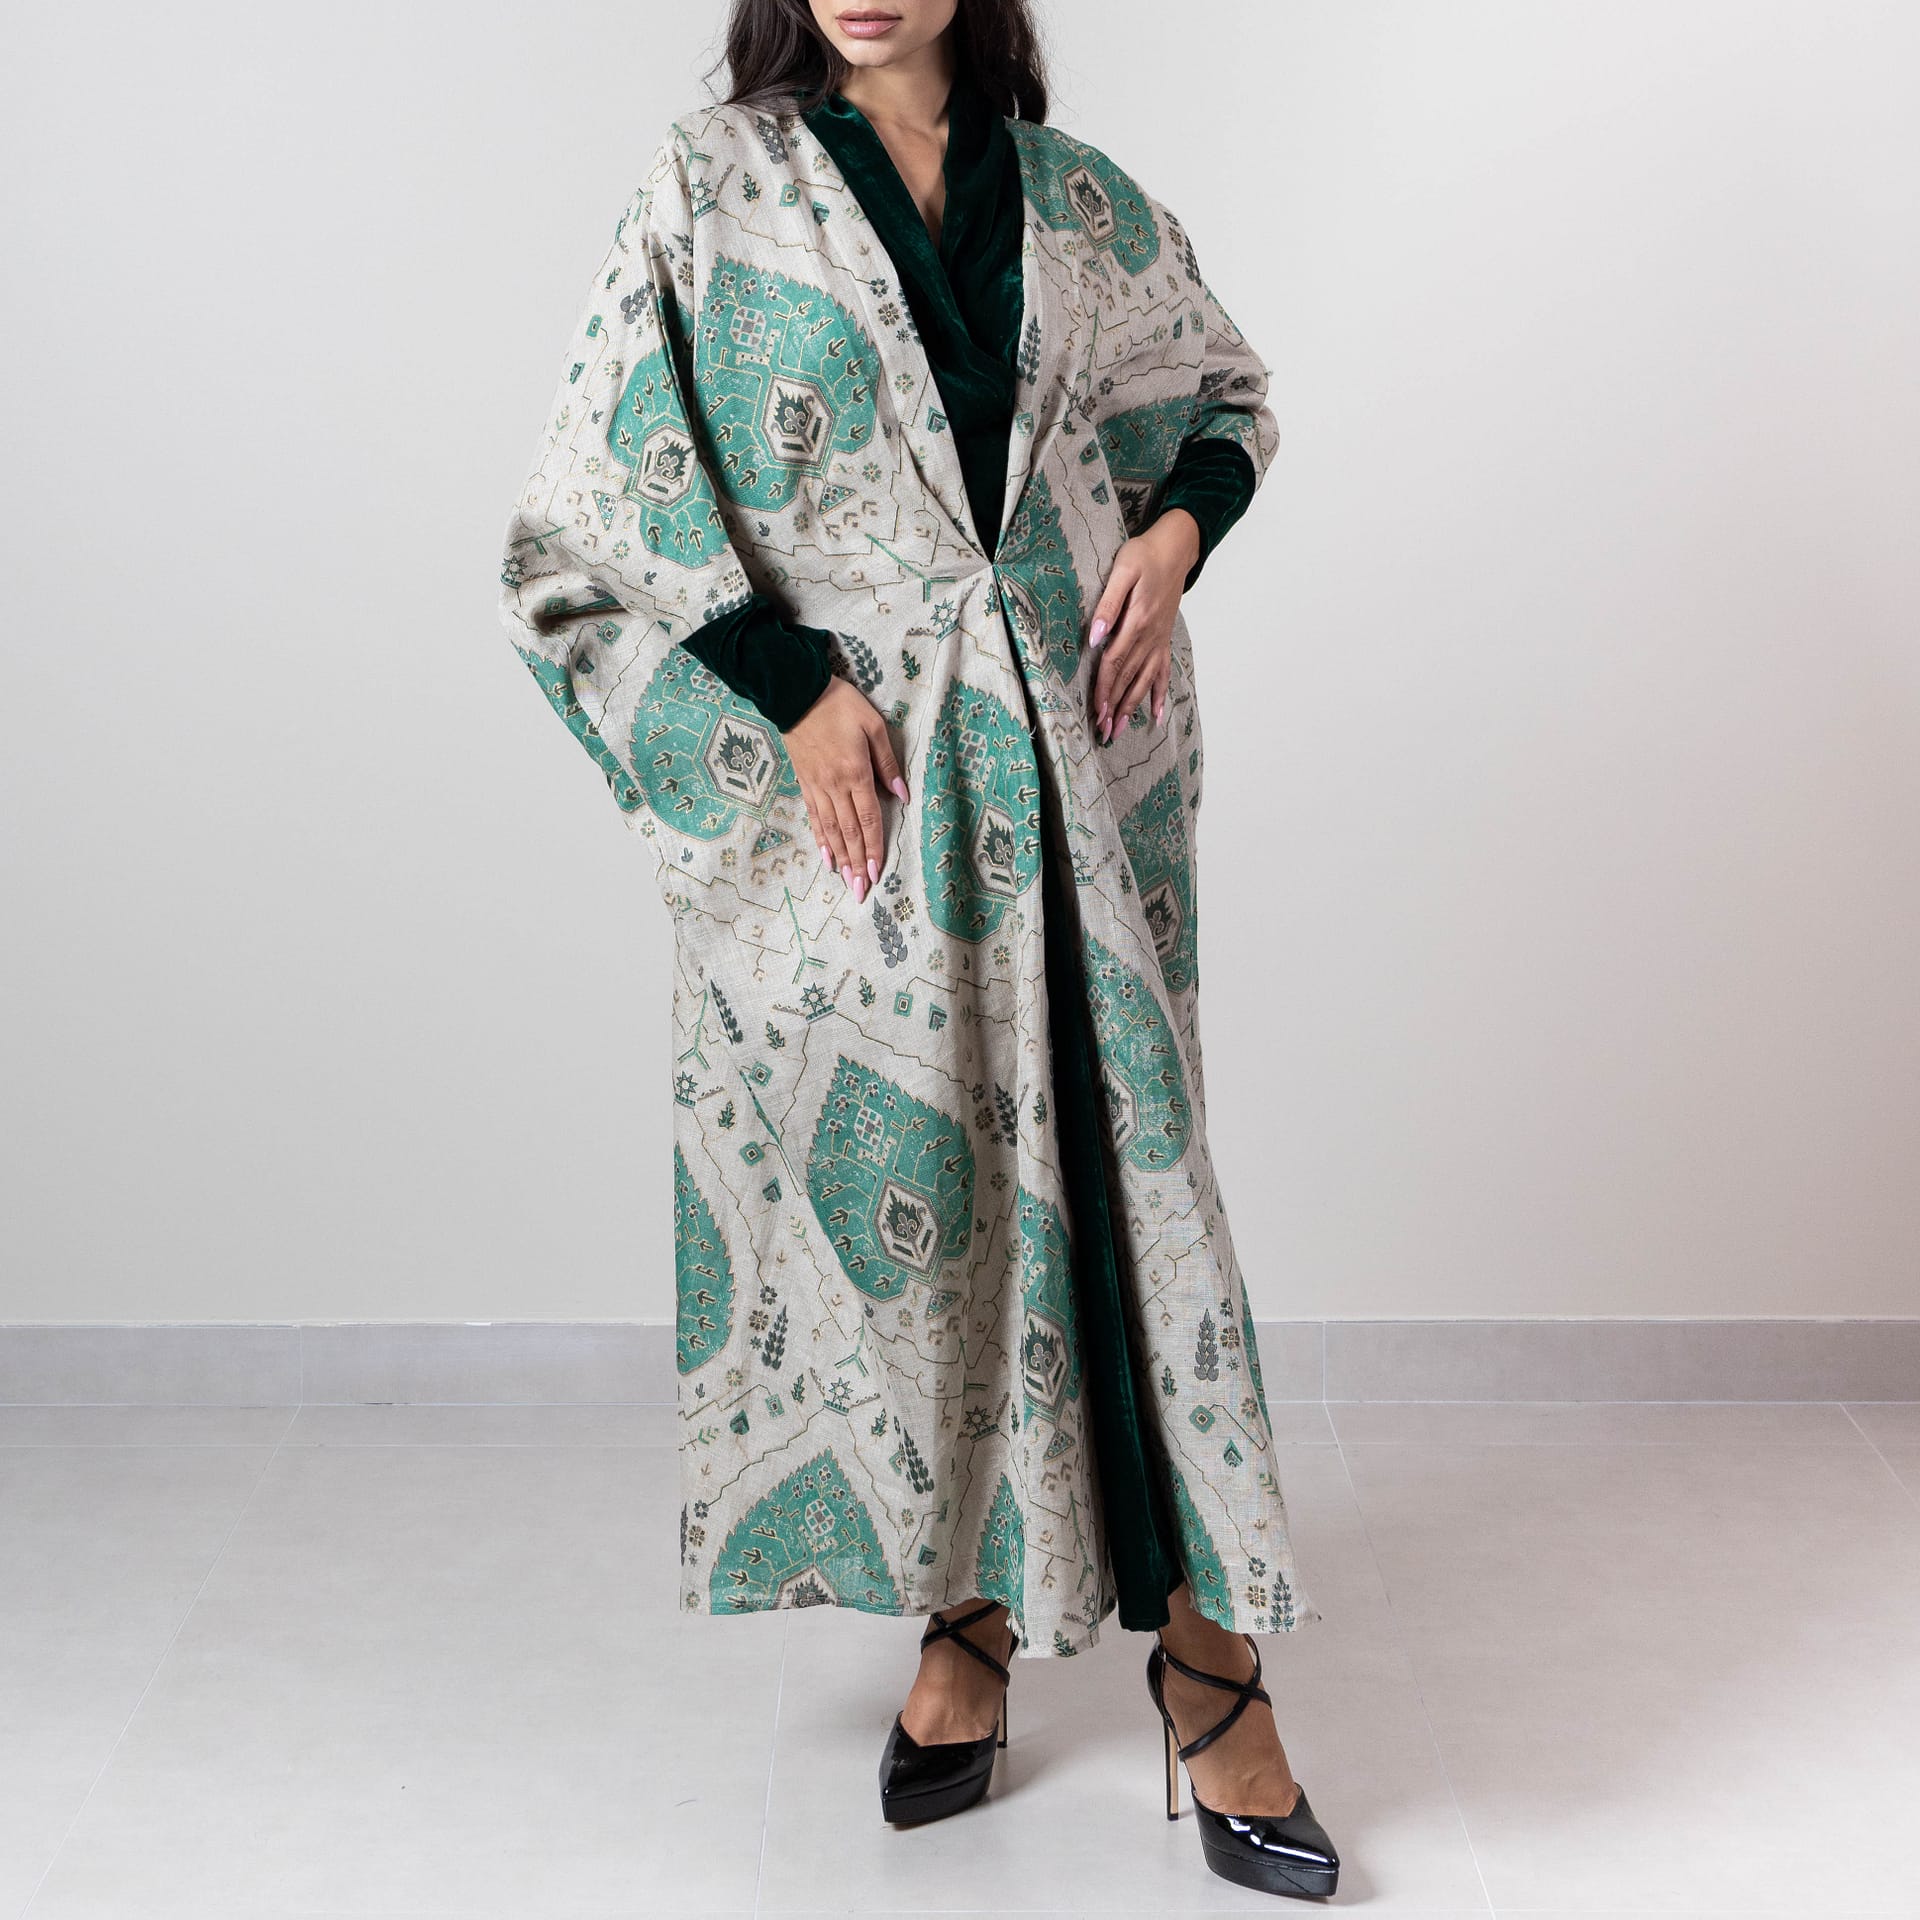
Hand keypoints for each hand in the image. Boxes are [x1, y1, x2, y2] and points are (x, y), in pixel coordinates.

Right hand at [782, 677, 907, 903]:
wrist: (795, 692)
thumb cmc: (839, 704)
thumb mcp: (873, 725)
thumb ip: (888, 762)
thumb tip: (902, 795)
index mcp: (856, 773)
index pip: (869, 820)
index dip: (874, 848)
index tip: (877, 873)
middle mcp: (835, 786)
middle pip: (849, 832)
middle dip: (857, 864)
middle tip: (861, 891)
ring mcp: (817, 787)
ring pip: (830, 830)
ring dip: (840, 858)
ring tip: (846, 881)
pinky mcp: (804, 783)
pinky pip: (814, 817)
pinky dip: (820, 839)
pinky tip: (826, 856)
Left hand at [1088, 509, 1199, 742]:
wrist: (1176, 547)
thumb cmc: (1145, 554)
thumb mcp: (1123, 571)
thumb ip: (1108, 605)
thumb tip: (1094, 638)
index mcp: (1136, 621)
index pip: (1115, 663)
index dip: (1104, 688)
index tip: (1096, 711)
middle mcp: (1150, 636)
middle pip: (1128, 678)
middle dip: (1115, 707)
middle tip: (1104, 732)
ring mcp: (1159, 639)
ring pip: (1145, 680)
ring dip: (1133, 706)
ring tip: (1121, 729)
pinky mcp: (1164, 638)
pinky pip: (1164, 671)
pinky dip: (1160, 694)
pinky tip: (1157, 715)